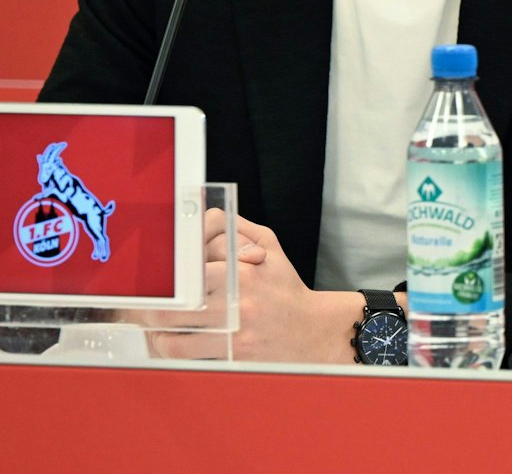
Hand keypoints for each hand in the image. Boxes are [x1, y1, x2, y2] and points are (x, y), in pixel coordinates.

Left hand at [151, 210, 356, 363]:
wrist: (314, 331)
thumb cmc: (286, 288)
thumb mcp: (271, 247)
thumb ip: (238, 229)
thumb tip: (204, 215)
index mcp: (242, 271)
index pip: (187, 270)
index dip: (164, 277)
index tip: (149, 281)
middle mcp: (237, 301)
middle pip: (172, 306)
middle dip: (148, 307)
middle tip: (138, 306)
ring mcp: (235, 331)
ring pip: (171, 334)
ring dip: (154, 331)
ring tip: (151, 327)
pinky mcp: (233, 356)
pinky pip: (185, 356)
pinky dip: (168, 350)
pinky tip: (167, 343)